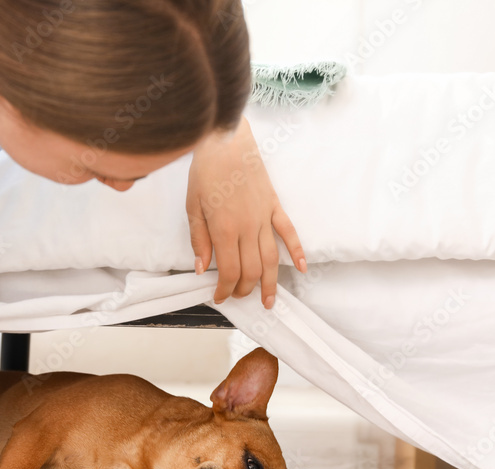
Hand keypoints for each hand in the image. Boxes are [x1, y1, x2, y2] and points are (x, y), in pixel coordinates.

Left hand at [186, 116, 306, 308]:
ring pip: (271, 259)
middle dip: (244, 289)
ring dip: (270, 283)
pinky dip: (297, 252)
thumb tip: (201, 269)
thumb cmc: (206, 171)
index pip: (228, 271)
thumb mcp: (193, 207)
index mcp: (225, 229)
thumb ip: (199, 240)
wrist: (227, 141)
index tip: (219, 296)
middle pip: (252, 270)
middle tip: (236, 296)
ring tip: (269, 301)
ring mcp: (265, 217)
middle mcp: (248, 227)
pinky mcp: (275, 206)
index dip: (225, 289)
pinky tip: (301, 269)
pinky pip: (289, 233)